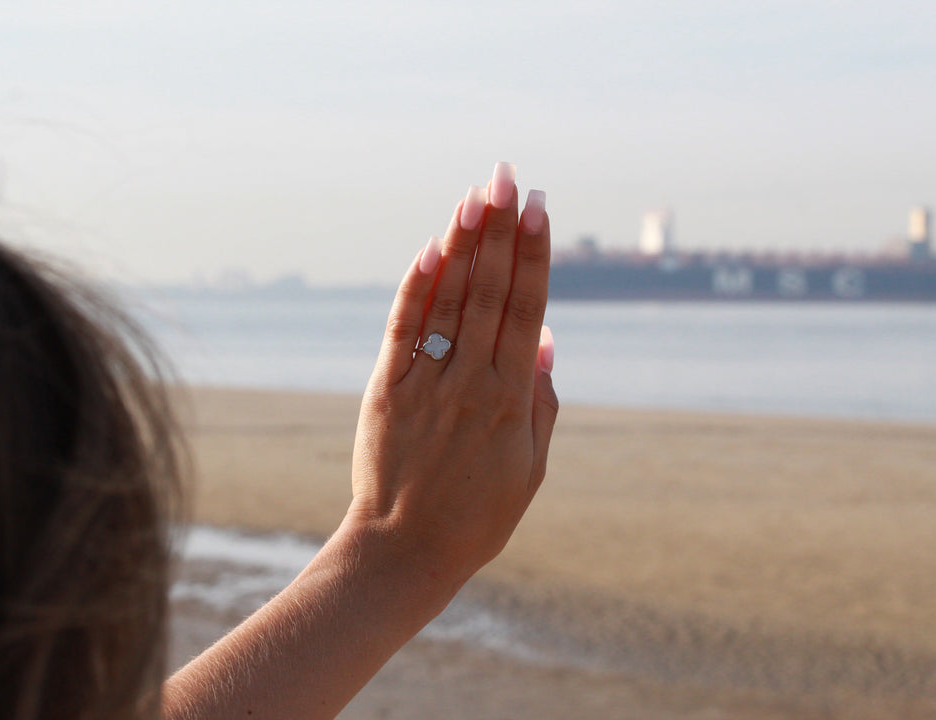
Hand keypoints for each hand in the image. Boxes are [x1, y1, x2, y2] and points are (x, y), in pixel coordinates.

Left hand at [164, 165, 556, 719]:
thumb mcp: (529, 468)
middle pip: (489, 293)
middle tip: (507, 177)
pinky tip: (428, 250)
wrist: (404, 551)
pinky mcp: (388, 390)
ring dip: (461, 245)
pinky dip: (415, 289)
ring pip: (448, 301)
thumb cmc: (477, 515)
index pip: (527, 311)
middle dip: (500, 231)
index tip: (539, 210)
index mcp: (512, 400)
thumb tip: (547, 338)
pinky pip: (403, 330)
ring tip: (474, 196)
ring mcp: (427, 384)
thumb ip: (541, 401)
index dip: (533, 256)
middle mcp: (471, 382)